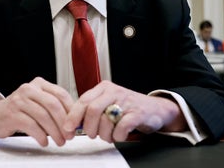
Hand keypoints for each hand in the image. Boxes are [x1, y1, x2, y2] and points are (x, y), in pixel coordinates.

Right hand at [0, 77, 73, 146]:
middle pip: (53, 105)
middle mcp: (29, 89)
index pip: (61, 94)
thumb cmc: (20, 110)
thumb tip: (74, 121)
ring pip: (43, 116)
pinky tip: (44, 141)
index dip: (71, 110)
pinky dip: (41, 136)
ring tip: (59, 141)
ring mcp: (19, 100)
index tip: (76, 123)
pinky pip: (31, 126)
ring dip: (54, 132)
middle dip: (64, 123)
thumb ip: (54, 107)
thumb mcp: (38, 102)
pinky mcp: (12, 114)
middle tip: (69, 135)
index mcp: (39, 84)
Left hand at [63, 80, 185, 142]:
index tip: (68, 129)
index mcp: (103, 88)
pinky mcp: (138, 113)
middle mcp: (114, 92)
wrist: (155, 109)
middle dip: (89, 128)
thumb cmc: (128, 108)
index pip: (83, 101)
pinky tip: (119, 135)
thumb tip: (72, 124)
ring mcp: (127, 101)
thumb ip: (90, 111)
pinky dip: (118, 136)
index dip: (73, 117)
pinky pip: (121, 127)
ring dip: (104, 134)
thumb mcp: (107, 104)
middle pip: (92, 110)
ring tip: (109, 136)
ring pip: (106, 120)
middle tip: (93, 135)